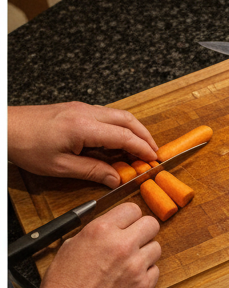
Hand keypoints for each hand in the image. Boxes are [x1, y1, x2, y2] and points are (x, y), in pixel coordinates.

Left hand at [8, 102, 159, 187]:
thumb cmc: (26, 145)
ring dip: (133, 131)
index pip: (124, 136)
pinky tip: (119, 143)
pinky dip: (119, 128)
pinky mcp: (75, 109)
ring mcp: (80, 108)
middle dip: (145, 136)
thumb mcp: (61, 167)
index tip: (154, 161)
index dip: (143, 149)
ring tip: (140, 149)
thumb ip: (93, 171)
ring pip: (118, 115)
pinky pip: (106, 116)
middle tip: (154, 154)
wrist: (5, 128)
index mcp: (83, 127)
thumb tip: (116, 179)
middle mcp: (85, 113)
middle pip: (127, 120)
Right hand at [8, 203, 160, 287]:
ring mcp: (137, 266)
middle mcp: (122, 245)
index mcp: (101, 230)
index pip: (133, 209)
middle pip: (152, 224)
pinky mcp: (145, 285)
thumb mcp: (72, 245)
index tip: (128, 223)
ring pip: (157, 248)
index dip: (130, 217)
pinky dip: (146, 272)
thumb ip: (96, 232)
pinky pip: (156, 270)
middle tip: (135, 239)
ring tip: (129, 262)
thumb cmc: (64, 282)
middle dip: (143, 230)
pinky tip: (130, 278)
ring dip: (145, 253)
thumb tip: (112, 226)